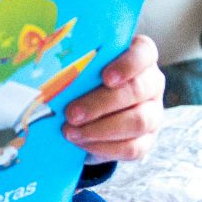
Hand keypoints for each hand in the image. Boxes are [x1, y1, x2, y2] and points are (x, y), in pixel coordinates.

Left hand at [65, 35, 164, 164]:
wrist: (88, 114)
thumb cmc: (83, 80)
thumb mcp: (80, 68)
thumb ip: (75, 65)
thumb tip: (48, 72)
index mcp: (139, 57)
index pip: (143, 53)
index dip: (127, 65)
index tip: (105, 77)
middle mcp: (151, 83)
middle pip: (136, 91)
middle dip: (101, 103)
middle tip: (71, 113)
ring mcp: (152, 113)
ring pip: (138, 121)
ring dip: (101, 129)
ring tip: (70, 132)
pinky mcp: (146, 140)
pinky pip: (133, 148)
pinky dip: (104, 147)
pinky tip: (82, 143)